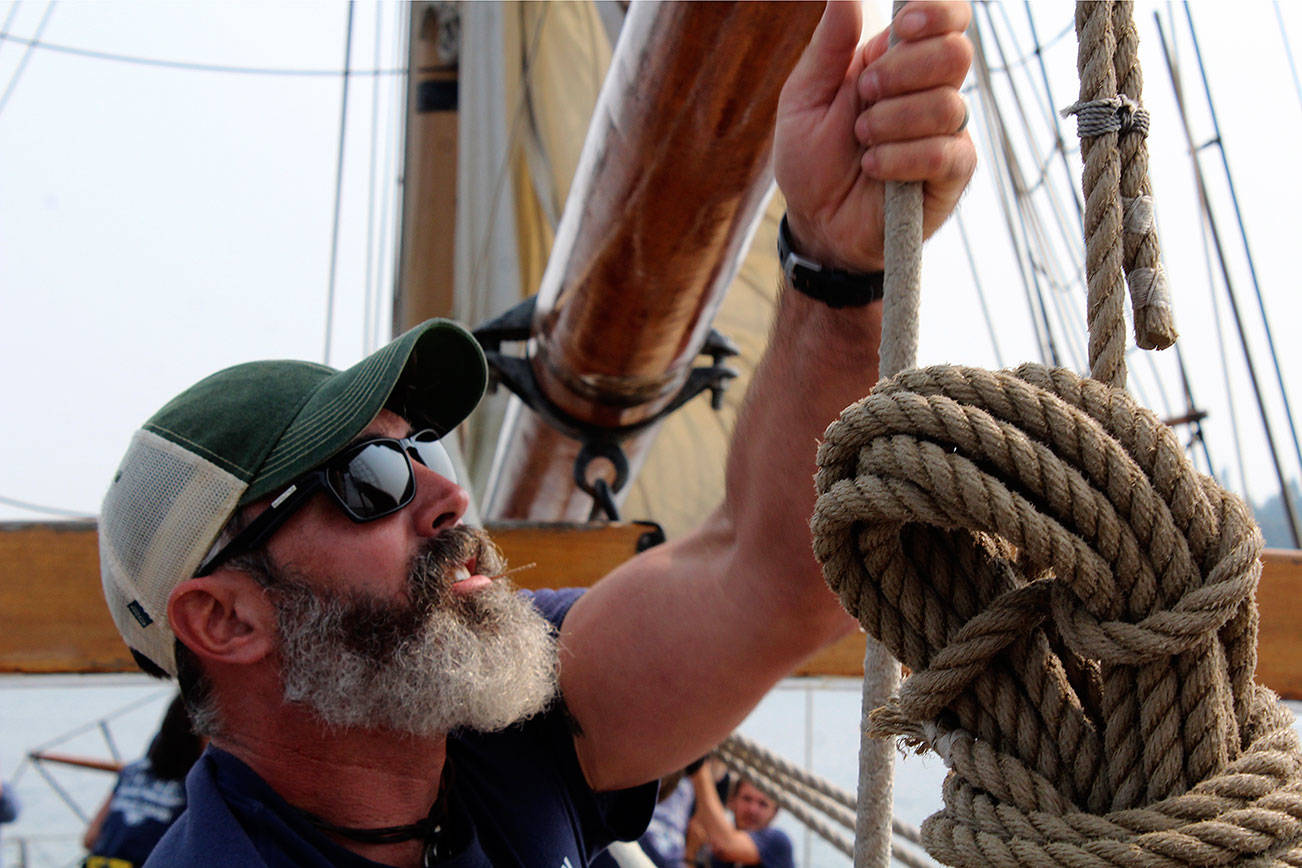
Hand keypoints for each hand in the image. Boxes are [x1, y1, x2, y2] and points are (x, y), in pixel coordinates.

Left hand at [774, 1, 975, 271]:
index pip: (947, 18)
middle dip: (902, 71)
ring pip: (947, 104)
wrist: (816, 224)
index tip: (902, 28)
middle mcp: (930, 91)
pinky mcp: (951, 174)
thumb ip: (830, 45)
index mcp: (898, 61)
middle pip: (956, 52)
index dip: (936, 12)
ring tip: (861, 142)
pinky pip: (943, 153)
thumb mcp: (805, 97)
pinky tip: (874, 167)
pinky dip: (901, 158)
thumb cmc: (811, 160)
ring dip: (892, 122)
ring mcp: (945, 133)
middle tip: (864, 95)